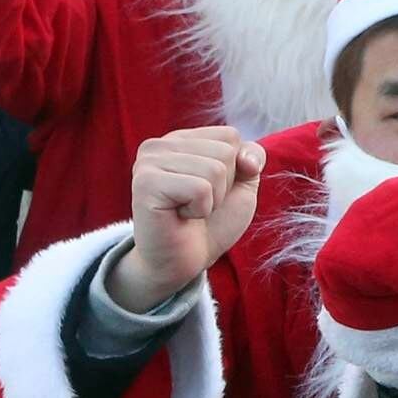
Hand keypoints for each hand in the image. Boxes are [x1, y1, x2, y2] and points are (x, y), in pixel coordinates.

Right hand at [114, 128, 265, 312]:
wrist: (186, 261)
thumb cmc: (211, 222)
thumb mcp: (242, 184)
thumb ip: (251, 158)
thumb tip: (246, 157)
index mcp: (179, 139)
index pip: (230, 136)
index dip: (235, 170)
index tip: (210, 190)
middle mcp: (158, 145)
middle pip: (225, 152)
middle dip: (224, 186)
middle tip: (198, 204)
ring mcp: (148, 162)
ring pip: (215, 169)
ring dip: (212, 200)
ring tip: (189, 211)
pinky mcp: (146, 183)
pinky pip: (200, 188)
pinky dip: (201, 209)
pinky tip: (180, 217)